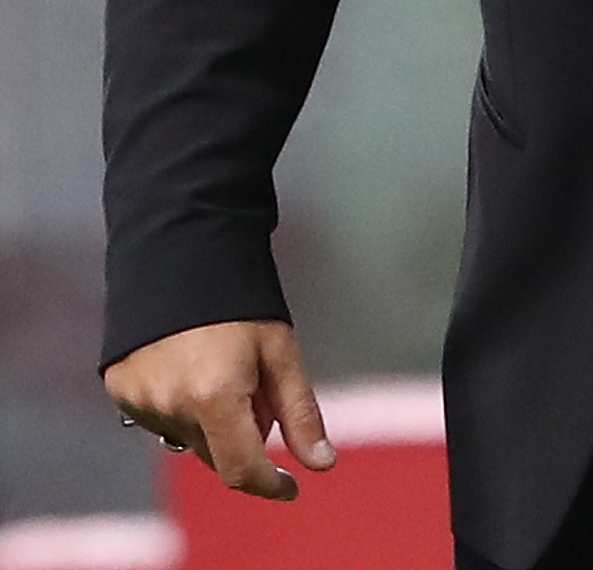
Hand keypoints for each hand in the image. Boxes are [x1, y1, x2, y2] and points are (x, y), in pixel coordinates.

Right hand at [107, 319, 335, 501]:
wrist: (181, 255)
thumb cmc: (242, 303)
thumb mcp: (282, 353)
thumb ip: (300, 412)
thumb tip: (322, 463)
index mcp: (215, 397)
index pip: (241, 469)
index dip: (270, 484)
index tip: (292, 486)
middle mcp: (170, 406)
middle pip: (216, 454)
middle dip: (245, 437)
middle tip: (258, 389)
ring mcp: (139, 401)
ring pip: (189, 438)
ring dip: (212, 422)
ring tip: (223, 367)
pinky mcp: (120, 391)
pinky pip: (160, 419)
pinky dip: (183, 408)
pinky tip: (192, 368)